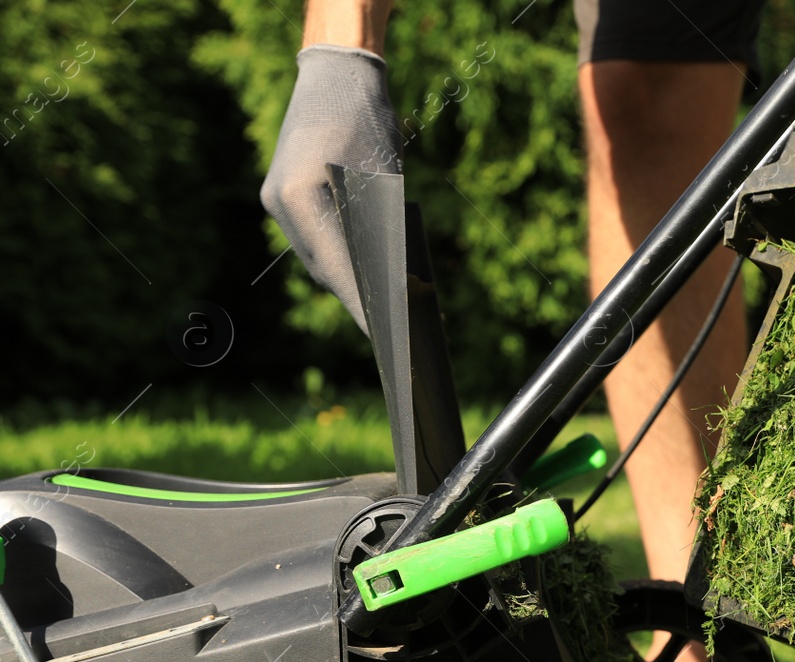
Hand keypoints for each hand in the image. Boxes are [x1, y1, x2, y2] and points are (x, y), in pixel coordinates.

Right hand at [260, 44, 401, 333]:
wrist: (338, 75)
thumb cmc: (368, 122)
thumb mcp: (384, 180)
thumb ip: (384, 233)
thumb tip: (399, 289)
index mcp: (297, 198)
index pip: (336, 267)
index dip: (364, 305)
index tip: (388, 336)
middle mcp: (279, 204)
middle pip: (326, 269)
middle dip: (363, 298)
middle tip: (399, 330)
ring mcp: (278, 201)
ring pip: (321, 258)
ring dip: (355, 281)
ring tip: (394, 309)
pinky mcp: (286, 197)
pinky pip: (318, 240)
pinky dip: (345, 258)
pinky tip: (374, 276)